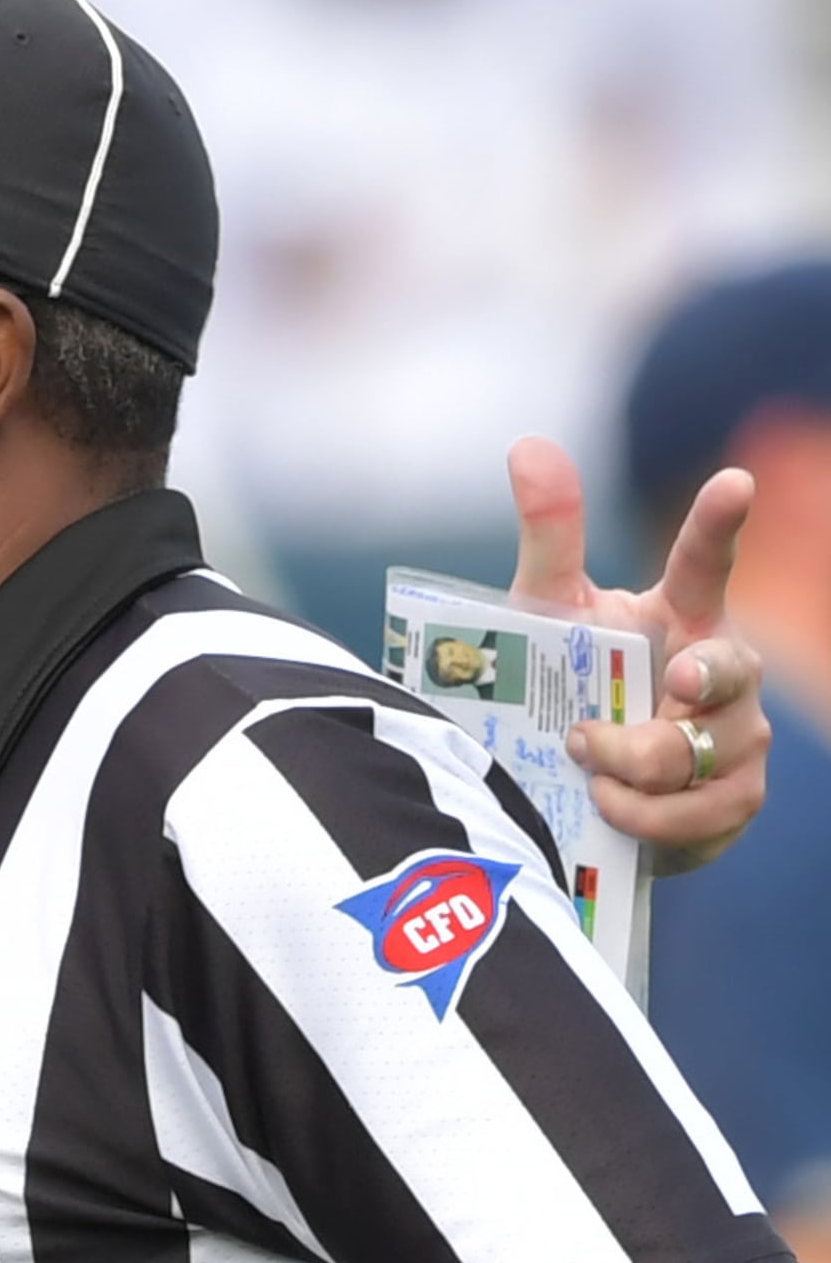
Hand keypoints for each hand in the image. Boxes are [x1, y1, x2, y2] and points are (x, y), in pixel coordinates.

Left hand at [503, 436, 766, 872]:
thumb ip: (549, 539)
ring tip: (585, 762)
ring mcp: (736, 739)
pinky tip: (606, 808)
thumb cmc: (577, 688)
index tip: (734, 483)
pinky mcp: (729, 803)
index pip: (706, 562)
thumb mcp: (549, 619)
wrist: (584, 794)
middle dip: (704, 676)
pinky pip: (698, 814)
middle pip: (728, 668)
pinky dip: (646, 815)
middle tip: (671, 683)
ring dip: (636, 761)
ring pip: (700, 751)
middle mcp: (725, 672)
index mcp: (682, 615)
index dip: (720, 524)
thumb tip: (527, 446)